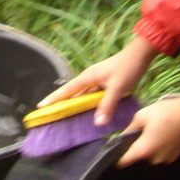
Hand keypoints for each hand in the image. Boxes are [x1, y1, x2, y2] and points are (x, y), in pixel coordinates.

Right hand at [38, 35, 158, 125]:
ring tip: (66, 118)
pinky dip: (87, 104)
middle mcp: (88, 78)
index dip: (53, 99)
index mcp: (87, 77)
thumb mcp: (117, 88)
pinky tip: (88, 112)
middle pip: (71, 93)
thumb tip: (98, 123)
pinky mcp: (103, 82)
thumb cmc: (127, 69)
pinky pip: (91, 95)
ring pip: (81, 95)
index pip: (66, 90)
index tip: (40, 106)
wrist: (139, 56)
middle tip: (50, 116)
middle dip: (60, 103)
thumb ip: (107, 105)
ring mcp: (95, 80)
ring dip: (74, 105)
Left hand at [116, 94, 179, 166]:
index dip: (116, 157)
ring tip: (153, 128)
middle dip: (136, 145)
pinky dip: (158, 145)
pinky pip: (160, 152)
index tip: (112, 150)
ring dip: (148, 144)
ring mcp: (167, 159)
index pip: (124, 162)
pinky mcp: (175, 156)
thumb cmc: (165, 113)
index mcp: (144, 150)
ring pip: (150, 153)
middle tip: (139, 129)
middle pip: (138, 156)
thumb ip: (129, 129)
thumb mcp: (142, 116)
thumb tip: (121, 137)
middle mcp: (155, 159)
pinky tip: (163, 132)